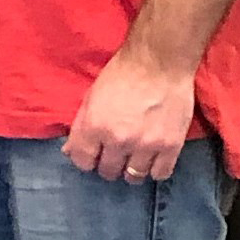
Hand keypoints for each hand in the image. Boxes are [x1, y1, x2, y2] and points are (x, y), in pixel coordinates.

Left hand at [63, 44, 195, 182]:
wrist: (159, 62)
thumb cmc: (121, 74)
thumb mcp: (91, 96)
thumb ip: (80, 126)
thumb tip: (69, 152)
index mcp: (94, 126)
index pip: (83, 161)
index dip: (85, 159)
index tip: (92, 154)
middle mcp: (118, 140)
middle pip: (108, 172)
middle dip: (107, 164)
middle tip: (114, 154)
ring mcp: (146, 146)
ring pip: (133, 177)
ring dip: (130, 170)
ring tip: (133, 158)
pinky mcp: (171, 146)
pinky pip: (160, 174)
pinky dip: (154, 170)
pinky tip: (152, 159)